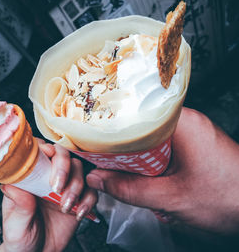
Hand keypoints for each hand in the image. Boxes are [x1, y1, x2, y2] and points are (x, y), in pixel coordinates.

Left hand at [0, 140, 96, 251]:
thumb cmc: (21, 237)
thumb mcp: (15, 223)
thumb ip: (18, 204)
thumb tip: (13, 184)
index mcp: (29, 176)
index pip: (39, 150)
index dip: (46, 151)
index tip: (48, 165)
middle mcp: (47, 177)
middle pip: (63, 155)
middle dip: (64, 168)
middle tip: (58, 188)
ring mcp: (65, 186)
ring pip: (79, 169)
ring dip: (76, 186)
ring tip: (65, 207)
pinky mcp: (79, 199)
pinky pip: (91, 190)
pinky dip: (88, 200)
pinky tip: (78, 213)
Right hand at [86, 107, 238, 233]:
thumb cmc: (230, 199)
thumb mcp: (172, 198)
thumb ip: (130, 189)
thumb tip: (97, 179)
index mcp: (179, 122)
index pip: (131, 113)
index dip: (106, 125)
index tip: (86, 136)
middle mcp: (182, 122)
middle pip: (136, 127)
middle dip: (116, 145)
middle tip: (95, 156)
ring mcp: (186, 134)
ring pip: (145, 139)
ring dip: (130, 155)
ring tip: (109, 165)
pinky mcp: (189, 147)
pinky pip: (156, 148)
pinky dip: (144, 160)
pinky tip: (134, 172)